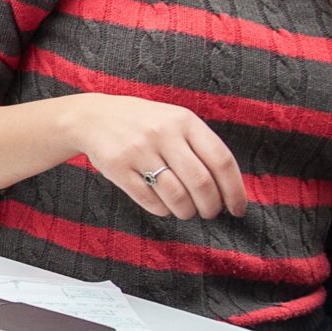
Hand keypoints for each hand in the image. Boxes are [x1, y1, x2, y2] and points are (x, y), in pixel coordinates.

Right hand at [63, 94, 249, 220]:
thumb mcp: (175, 121)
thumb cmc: (145, 124)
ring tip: (186, 211)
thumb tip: (229, 188)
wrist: (94, 117)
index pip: (221, 160)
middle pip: (201, 182)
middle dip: (211, 206)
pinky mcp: (118, 167)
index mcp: (184, 121)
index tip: (237, 209)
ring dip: (186, 211)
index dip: (234, 190)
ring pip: (176, 195)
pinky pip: (149, 200)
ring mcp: (139, 150)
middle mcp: (163, 133)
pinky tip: (163, 206)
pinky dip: (162, 210)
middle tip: (209, 213)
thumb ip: (201, 146)